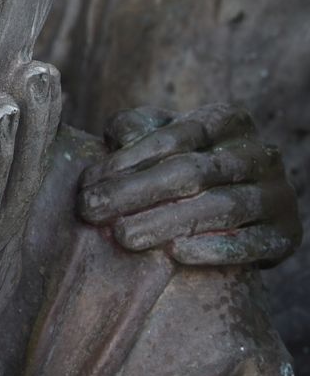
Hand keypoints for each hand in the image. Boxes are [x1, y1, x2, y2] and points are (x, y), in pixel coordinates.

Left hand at [78, 103, 299, 267]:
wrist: (241, 211)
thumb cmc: (185, 164)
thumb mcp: (162, 137)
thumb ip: (136, 129)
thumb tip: (117, 134)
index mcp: (229, 121)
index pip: (177, 135)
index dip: (130, 158)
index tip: (89, 182)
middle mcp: (261, 154)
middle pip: (194, 171)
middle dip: (137, 191)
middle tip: (92, 211)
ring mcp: (278, 194)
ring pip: (221, 207)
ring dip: (168, 222)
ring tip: (124, 237)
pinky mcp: (287, 234)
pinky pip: (253, 243)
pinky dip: (216, 249)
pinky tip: (176, 254)